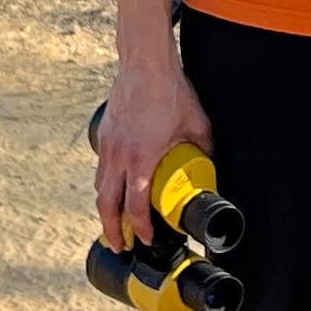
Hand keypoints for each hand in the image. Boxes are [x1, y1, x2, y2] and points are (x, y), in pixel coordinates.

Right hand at [95, 45, 212, 251]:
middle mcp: (119, 156)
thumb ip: (203, 151)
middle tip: (120, 246)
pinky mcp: (104, 135)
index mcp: (142, 159)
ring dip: (106, 209)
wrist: (145, 64)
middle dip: (111, 230)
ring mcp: (108, 146)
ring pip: (100, 187)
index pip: (135, 207)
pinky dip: (106, 185)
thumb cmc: (171, 93)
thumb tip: (210, 165)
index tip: (145, 240)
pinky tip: (115, 188)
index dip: (140, 229)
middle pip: (106, 205)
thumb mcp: (198, 126)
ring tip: (115, 223)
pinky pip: (102, 168)